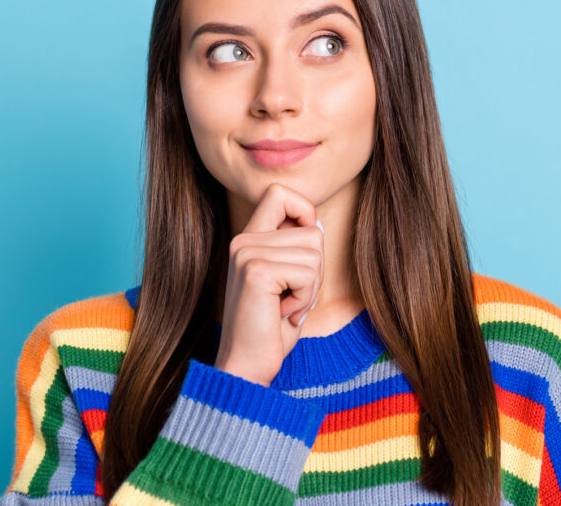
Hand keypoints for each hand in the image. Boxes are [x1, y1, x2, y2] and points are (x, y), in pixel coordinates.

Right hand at [213, 183, 323, 386]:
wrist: (246, 367)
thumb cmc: (271, 329)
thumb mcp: (287, 282)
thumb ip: (297, 250)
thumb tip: (316, 225)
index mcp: (248, 239)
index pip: (279, 193)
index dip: (304, 212)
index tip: (304, 251)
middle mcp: (243, 241)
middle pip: (312, 231)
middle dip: (316, 270)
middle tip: (293, 298)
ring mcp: (247, 253)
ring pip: (314, 252)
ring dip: (311, 287)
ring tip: (287, 307)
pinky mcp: (256, 271)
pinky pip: (308, 273)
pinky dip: (305, 299)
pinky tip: (283, 314)